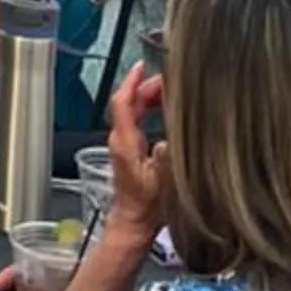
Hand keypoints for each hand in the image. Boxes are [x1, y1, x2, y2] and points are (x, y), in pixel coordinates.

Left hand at [103, 61, 164, 236]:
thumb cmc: (146, 208)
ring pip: (133, 112)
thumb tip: (168, 140)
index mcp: (125, 143)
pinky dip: (150, 111)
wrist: (135, 224)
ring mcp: (124, 146)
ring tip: (169, 93)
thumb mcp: (161, 184)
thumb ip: (164, 160)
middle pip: (129, 103)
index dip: (131, 82)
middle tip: (169, 81)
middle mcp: (121, 140)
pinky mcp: (130, 152)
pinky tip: (165, 112)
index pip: (122, 103)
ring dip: (149, 99)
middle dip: (147, 88)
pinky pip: (137, 122)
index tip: (141, 66)